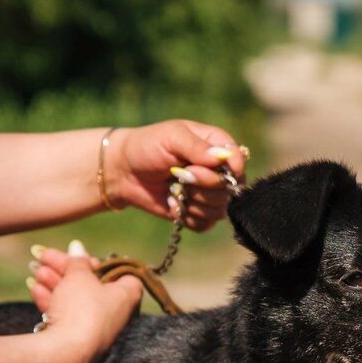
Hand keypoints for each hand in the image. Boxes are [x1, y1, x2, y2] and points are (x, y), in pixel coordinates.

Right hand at [28, 241, 142, 362]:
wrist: (67, 355)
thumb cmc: (82, 309)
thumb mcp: (79, 276)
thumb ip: (77, 260)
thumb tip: (77, 246)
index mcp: (127, 295)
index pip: (117, 271)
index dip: (95, 261)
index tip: (77, 256)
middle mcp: (117, 314)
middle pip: (90, 283)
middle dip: (64, 269)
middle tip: (42, 257)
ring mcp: (97, 329)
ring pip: (75, 299)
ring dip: (54, 282)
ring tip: (33, 271)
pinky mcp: (79, 342)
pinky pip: (67, 316)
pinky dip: (52, 301)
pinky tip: (34, 289)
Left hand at [103, 121, 247, 231]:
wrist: (124, 172)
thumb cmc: (146, 146)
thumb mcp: (171, 138)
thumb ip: (196, 147)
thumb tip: (222, 158)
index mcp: (215, 145)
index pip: (237, 159)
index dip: (231, 168)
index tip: (211, 168)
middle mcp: (216, 171)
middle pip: (230, 189)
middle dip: (204, 185)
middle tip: (181, 175)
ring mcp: (208, 194)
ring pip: (219, 210)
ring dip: (195, 203)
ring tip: (175, 189)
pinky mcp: (196, 213)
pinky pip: (205, 224)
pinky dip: (188, 217)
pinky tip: (173, 205)